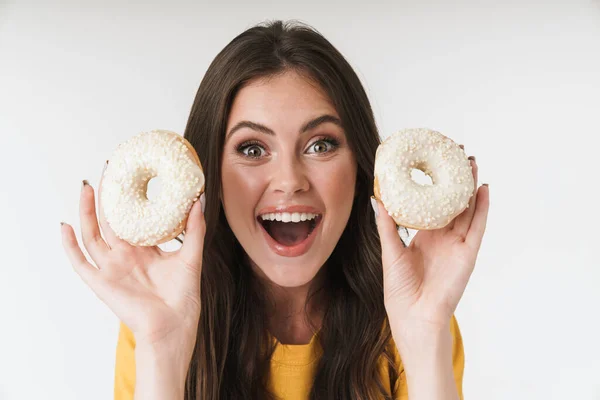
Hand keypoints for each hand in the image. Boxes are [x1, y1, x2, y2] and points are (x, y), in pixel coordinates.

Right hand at [60, 162, 205, 347]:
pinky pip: (80, 262)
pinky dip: (70, 245)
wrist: (174, 326)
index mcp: (144, 249)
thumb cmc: (183, 297)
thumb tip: (199, 200)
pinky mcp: (101, 282)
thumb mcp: (191, 256)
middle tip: (107, 170)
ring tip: (87, 188)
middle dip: (107, 196)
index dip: (128, 197)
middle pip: (109, 220)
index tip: (129, 173)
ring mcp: (111, 267)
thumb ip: (194, 229)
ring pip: (92, 234)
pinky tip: (65, 226)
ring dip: (87, 212)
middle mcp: (125, 255)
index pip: (132, 217)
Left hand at [372, 157, 489, 331]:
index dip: (434, 184)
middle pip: (453, 201)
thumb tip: (376, 199)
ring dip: (470, 186)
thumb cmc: (400, 290)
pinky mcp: (468, 253)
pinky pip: (477, 227)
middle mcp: (443, 237)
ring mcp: (457, 244)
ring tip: (470, 163)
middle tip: (456, 153)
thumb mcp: (390, 252)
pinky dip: (482, 208)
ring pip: (468, 209)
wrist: (414, 316)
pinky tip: (483, 189)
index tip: (433, 161)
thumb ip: (387, 226)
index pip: (432, 204)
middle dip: (455, 178)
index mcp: (425, 236)